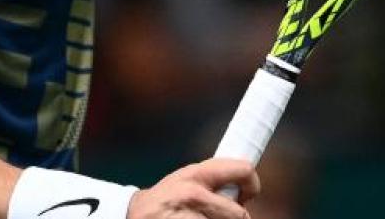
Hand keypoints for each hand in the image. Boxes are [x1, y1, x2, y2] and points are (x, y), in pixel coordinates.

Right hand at [127, 158, 258, 218]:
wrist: (133, 216)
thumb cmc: (166, 200)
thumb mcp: (185, 180)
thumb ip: (212, 182)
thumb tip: (245, 188)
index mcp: (196, 174)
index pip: (243, 170)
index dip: (252, 185)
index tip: (247, 195)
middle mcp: (193, 195)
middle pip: (239, 215)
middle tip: (218, 217)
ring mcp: (188, 217)